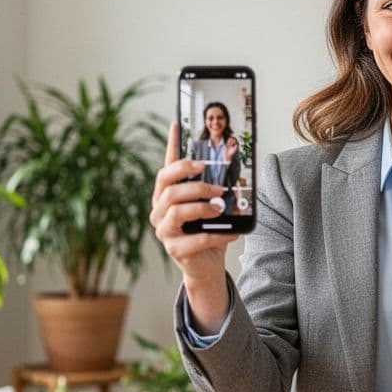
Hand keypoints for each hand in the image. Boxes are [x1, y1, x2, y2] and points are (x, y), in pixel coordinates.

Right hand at [151, 122, 239, 331]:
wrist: (207, 265)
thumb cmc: (208, 230)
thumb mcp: (211, 205)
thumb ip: (214, 187)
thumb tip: (230, 161)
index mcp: (166, 196)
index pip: (165, 168)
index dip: (170, 147)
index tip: (177, 126)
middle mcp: (158, 211)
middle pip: (169, 188)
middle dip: (196, 184)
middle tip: (218, 187)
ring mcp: (163, 231)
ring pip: (177, 211)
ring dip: (203, 207)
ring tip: (221, 209)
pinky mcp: (174, 250)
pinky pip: (195, 238)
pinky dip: (217, 235)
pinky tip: (232, 233)